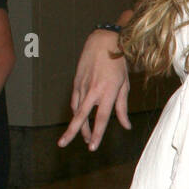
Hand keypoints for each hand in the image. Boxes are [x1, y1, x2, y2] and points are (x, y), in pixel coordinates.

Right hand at [59, 30, 130, 150]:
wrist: (104, 41)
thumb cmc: (118, 64)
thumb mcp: (124, 85)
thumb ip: (122, 108)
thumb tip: (125, 126)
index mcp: (108, 92)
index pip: (101, 118)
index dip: (97, 134)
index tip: (92, 147)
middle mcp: (93, 90)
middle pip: (80, 116)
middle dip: (72, 132)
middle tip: (63, 144)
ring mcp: (83, 85)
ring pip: (76, 110)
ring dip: (77, 125)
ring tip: (82, 137)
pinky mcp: (76, 81)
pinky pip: (74, 100)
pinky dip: (76, 112)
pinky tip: (79, 119)